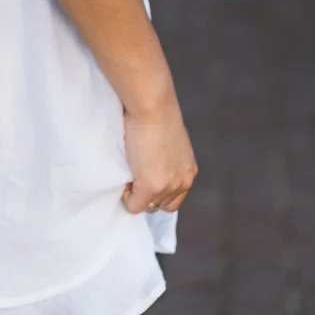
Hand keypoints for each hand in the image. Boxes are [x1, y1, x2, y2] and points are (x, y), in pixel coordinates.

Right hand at [121, 98, 196, 214]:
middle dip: (147, 194)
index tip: (144, 174)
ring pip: (147, 206)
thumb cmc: (156, 115)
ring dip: (136, 194)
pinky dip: (125, 195)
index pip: (174, 197)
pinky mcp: (151, 188)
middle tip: (135, 172)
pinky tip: (125, 173)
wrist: (152, 108)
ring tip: (130, 171)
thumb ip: (167, 161)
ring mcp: (168, 187)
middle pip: (162, 205)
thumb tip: (150, 167)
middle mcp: (183, 182)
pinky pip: (133, 205)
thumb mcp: (170, 143)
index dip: (157, 189)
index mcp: (188, 171)